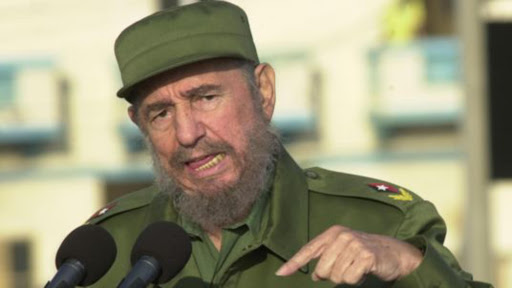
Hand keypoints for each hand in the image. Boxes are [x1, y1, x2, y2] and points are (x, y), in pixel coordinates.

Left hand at [275, 225, 422, 284]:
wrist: (394, 253)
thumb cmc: (365, 252)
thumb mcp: (343, 250)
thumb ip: (326, 258)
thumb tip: (313, 275)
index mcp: (333, 233)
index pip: (309, 250)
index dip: (294, 263)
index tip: (280, 273)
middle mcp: (342, 236)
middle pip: (322, 269)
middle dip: (331, 276)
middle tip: (346, 269)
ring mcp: (354, 244)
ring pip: (336, 276)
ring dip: (346, 278)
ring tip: (356, 268)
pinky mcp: (365, 256)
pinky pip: (350, 278)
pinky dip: (356, 280)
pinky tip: (363, 271)